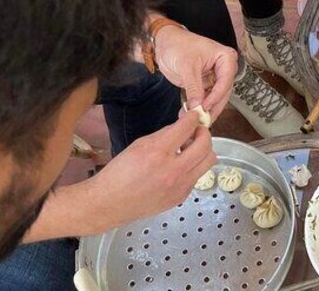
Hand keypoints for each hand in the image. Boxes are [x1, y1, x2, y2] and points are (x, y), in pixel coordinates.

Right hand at [82, 113, 215, 231]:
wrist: (109, 204)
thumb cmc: (119, 173)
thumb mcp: (139, 145)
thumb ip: (164, 134)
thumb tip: (182, 126)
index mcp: (158, 153)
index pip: (187, 128)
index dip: (193, 118)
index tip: (194, 115)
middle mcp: (173, 170)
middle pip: (205, 144)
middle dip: (203, 133)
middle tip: (195, 131)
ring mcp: (180, 186)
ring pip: (209, 160)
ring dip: (203, 150)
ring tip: (190, 149)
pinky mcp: (182, 196)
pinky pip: (197, 175)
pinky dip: (193, 167)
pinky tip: (180, 167)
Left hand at [154, 25, 236, 119]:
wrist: (164, 43)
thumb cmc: (178, 45)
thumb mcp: (187, 66)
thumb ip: (193, 87)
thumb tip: (198, 106)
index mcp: (225, 58)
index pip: (225, 82)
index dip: (215, 96)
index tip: (205, 108)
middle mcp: (223, 69)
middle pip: (223, 93)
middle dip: (212, 107)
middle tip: (202, 120)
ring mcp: (214, 78)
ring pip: (215, 99)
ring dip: (204, 110)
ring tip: (193, 119)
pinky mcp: (205, 84)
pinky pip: (204, 99)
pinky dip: (197, 107)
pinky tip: (187, 114)